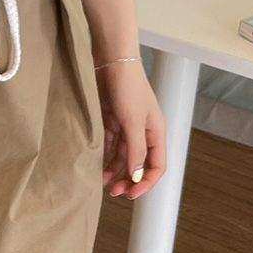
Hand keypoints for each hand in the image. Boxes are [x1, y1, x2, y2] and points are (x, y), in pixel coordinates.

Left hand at [96, 54, 165, 200]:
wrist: (111, 59)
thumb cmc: (127, 85)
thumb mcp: (132, 120)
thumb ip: (135, 149)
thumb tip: (136, 175)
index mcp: (156, 132)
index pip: (157, 165)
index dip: (146, 182)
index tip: (131, 194)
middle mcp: (143, 132)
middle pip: (139, 165)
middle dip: (128, 180)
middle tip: (114, 192)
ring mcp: (127, 127)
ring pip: (123, 158)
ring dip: (114, 172)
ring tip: (101, 183)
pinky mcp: (112, 121)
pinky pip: (110, 147)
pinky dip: (104, 158)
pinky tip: (96, 167)